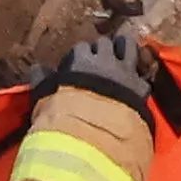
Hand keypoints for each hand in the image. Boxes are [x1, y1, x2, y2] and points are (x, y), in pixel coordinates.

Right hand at [47, 30, 174, 122]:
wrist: (93, 136)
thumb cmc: (63, 118)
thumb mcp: (45, 98)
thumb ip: (42, 80)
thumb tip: (37, 68)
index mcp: (81, 62)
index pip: (80, 48)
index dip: (77, 58)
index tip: (74, 70)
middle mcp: (104, 61)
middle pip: (103, 44)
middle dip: (100, 51)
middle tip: (97, 64)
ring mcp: (125, 71)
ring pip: (128, 45)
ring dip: (123, 49)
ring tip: (119, 59)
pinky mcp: (140, 87)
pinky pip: (143, 73)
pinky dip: (138, 75)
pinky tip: (135, 81)